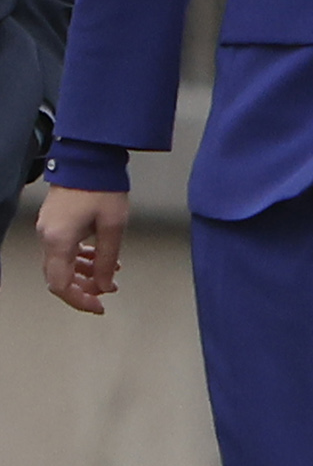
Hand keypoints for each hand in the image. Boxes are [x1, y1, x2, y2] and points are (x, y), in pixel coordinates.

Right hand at [35, 187, 129, 313]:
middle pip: (59, 276)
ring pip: (62, 263)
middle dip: (84, 287)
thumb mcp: (113, 227)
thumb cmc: (101, 187)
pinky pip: (64, 249)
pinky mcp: (54, 222)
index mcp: (59, 240)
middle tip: (108, 291)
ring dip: (84, 272)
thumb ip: (108, 260)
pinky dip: (80, 258)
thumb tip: (105, 286)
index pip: (60, 284)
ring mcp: (48, 229)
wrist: (89, 158)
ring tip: (110, 273)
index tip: (99, 306)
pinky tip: (100, 257)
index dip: (79, 300)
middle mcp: (47, 237)